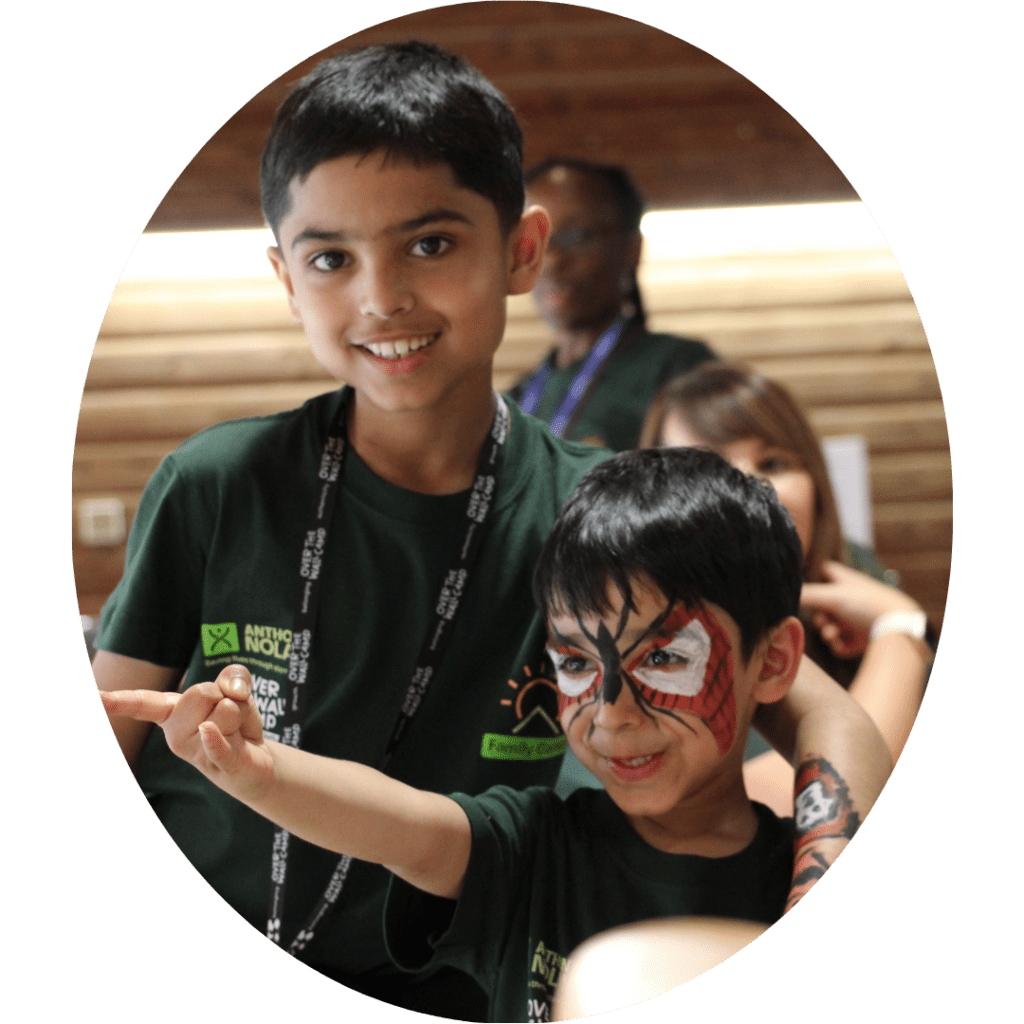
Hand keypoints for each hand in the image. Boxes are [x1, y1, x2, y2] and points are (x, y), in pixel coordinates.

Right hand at [98, 664, 273, 801]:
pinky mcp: (219, 763)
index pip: (142, 702)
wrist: (258, 760)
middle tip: (230, 714)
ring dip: (242, 713)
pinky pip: (215, 745)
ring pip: (225, 708)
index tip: (93, 698)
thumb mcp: (235, 689)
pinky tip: (207, 731)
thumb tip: (232, 692)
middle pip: (202, 691)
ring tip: (238, 730)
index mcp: (172, 711)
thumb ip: (233, 676)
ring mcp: (195, 752)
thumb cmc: (237, 722)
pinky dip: (213, 738)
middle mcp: (176, 734)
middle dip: (226, 694)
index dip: (116, 701)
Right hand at [801, 561, 921, 658]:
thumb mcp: (830, 596)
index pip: (826, 571)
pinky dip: (840, 646)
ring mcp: (860, 618)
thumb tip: (775, 593)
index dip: (813, 574)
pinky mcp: (866, 638)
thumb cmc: (865, 603)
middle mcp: (853, 597)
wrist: (898, 626)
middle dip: (819, 616)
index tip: (801, 582)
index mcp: (846, 580)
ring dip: (828, 632)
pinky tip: (839, 645)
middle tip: (820, 620)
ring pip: (834, 625)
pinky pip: (845, 644)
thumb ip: (803, 595)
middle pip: (826, 605)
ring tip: (832, 635)